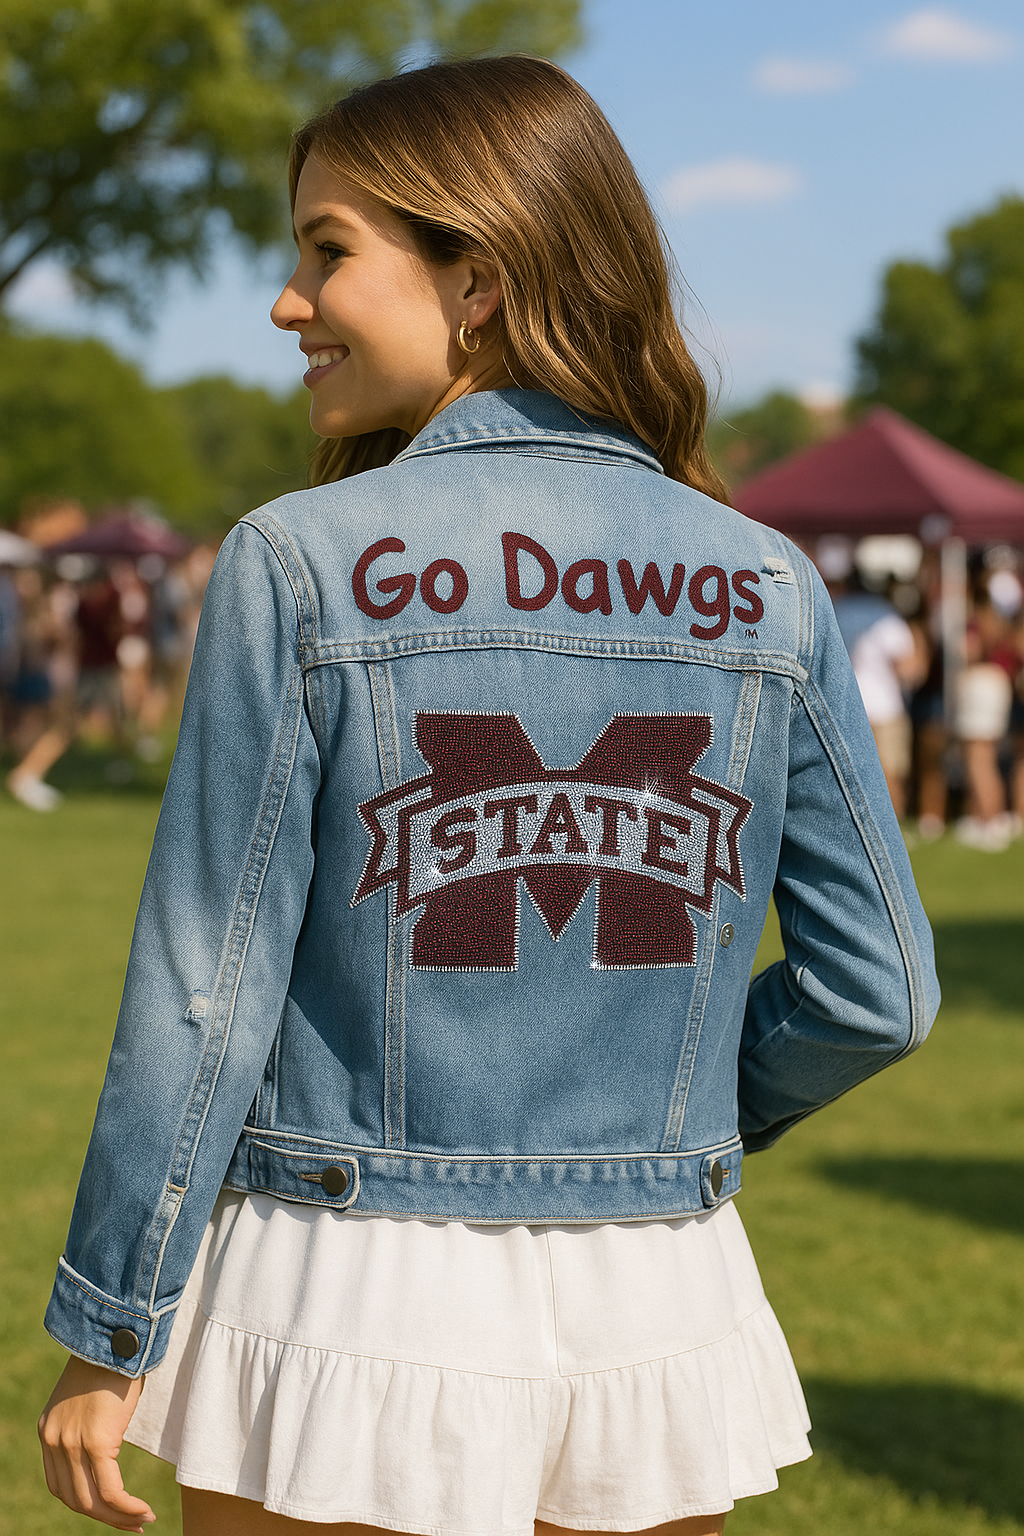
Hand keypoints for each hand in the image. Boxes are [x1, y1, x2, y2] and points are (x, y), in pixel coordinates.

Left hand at [38, 1356, 154, 1530]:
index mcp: (48, 1430)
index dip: (86, 1504)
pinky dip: (127, 1508)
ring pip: (91, 1502)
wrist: (117, 1334)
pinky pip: (111, 1490)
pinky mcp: (97, 1442)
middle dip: (104, 1518)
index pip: (60, 1485)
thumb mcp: (88, 1396)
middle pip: (74, 1499)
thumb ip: (87, 1423)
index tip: (111, 1511)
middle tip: (131, 1525)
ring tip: (141, 1521)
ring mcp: (73, 1443)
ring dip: (118, 1518)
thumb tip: (106, 1444)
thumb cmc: (112, 1359)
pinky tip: (143, 1511)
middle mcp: (54, 1440)